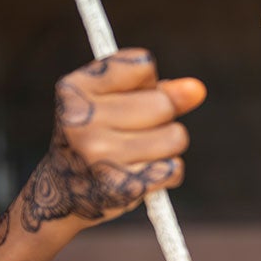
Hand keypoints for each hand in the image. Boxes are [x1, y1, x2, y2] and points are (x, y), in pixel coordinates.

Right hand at [19, 48, 205, 232]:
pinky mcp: (119, 186)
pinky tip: (143, 175)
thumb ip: (159, 90)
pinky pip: (173, 168)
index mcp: (74, 90)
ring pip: (175, 137)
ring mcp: (98, 155)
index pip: (143, 66)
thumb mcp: (116, 103)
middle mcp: (80, 120)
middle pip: (163, 104)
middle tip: (134, 132)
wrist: (63, 194)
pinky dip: (168, 171)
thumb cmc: (98, 136)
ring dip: (169, 146)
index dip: (147, 83)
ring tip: (141, 154)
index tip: (127, 98)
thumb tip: (197, 90)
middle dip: (163, 117)